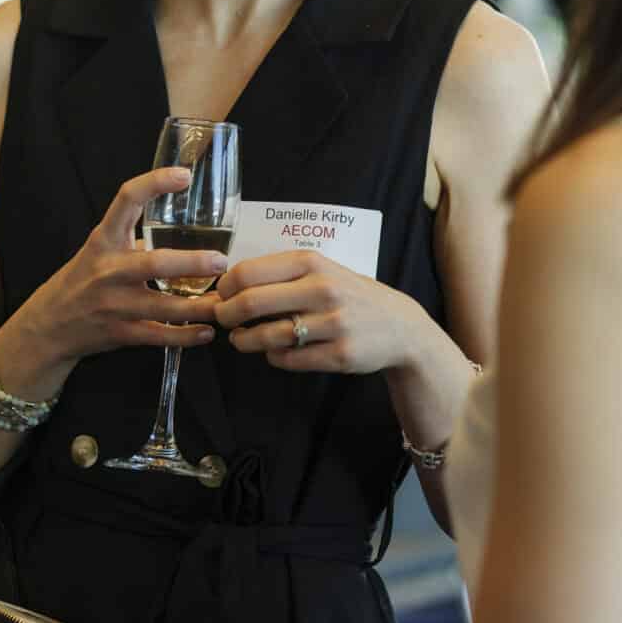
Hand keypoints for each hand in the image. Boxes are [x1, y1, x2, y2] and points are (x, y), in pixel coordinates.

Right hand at [7, 166, 225, 380]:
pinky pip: (158, 336)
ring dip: (198, 306)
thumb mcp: (98, 250)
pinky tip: (206, 332)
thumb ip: (132, 237)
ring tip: (224, 302)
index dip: (154, 183)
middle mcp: (107, 270)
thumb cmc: (80, 282)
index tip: (184, 176)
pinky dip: (186, 335)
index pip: (126, 200)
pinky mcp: (119, 332)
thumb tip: (177, 226)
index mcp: (104, 240)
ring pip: (163, 306)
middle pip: (154, 263)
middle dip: (191, 264)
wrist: (48, 325)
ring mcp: (113, 304)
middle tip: (220, 261)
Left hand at [213, 250, 421, 376]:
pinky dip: (273, 357)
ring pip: (268, 336)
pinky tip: (273, 352)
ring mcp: (333, 324)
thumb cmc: (350, 295)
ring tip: (240, 340)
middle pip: (252, 303)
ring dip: (244, 341)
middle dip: (226, 314)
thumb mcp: (322, 270)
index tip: (221, 294)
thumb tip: (228, 282)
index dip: (225, 286)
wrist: (400, 327)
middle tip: (222, 319)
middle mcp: (323, 290)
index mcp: (312, 263)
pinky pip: (289, 359)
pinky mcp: (340, 355)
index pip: (249, 271)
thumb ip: (282, 273)